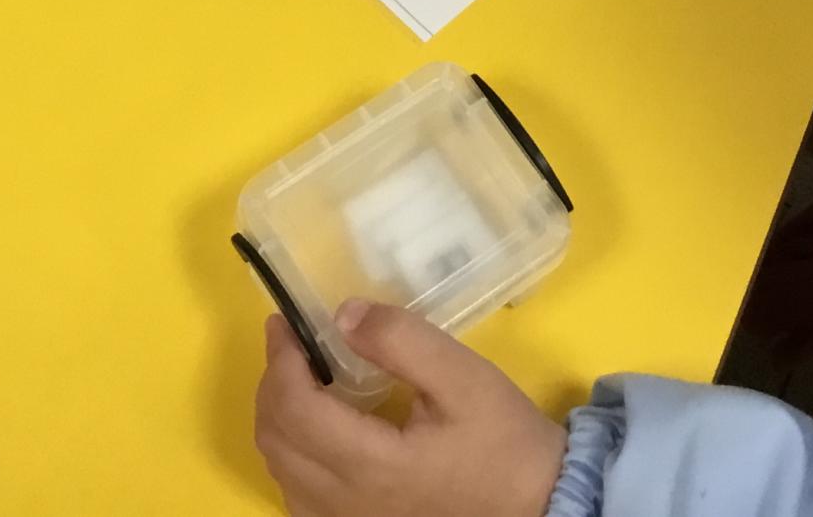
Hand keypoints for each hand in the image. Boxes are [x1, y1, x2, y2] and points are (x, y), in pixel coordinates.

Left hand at [255, 304, 566, 516]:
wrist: (538, 506)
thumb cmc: (504, 441)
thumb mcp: (464, 377)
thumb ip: (402, 341)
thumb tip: (342, 315)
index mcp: (372, 465)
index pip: (294, 409)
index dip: (280, 360)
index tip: (284, 323)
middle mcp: (348, 503)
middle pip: (275, 441)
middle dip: (273, 383)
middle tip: (291, 344)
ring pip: (282, 472)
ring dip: (279, 419)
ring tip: (301, 377)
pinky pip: (300, 496)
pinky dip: (293, 456)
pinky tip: (317, 429)